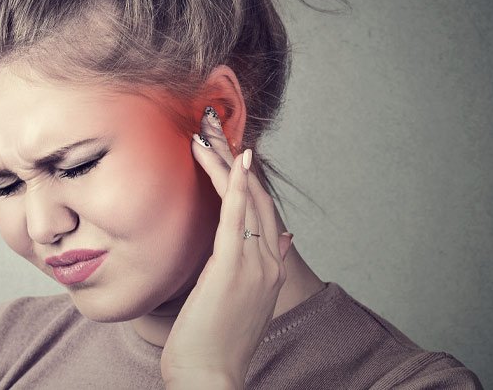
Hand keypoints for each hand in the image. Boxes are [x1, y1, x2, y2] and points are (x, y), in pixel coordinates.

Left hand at [159, 107, 294, 388]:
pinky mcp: (232, 269)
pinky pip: (236, 218)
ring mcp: (254, 265)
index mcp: (270, 270)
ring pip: (245, 202)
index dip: (249, 180)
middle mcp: (268, 263)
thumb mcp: (243, 303)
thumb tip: (285, 240)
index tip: (231, 152)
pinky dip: (236, 186)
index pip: (263, 213)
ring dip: (227, 163)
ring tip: (208, 132)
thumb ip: (259, 270)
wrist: (211, 379)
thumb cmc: (216, 346)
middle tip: (214, 127)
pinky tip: (234, 160)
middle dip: (236, 161)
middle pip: (257, 199)